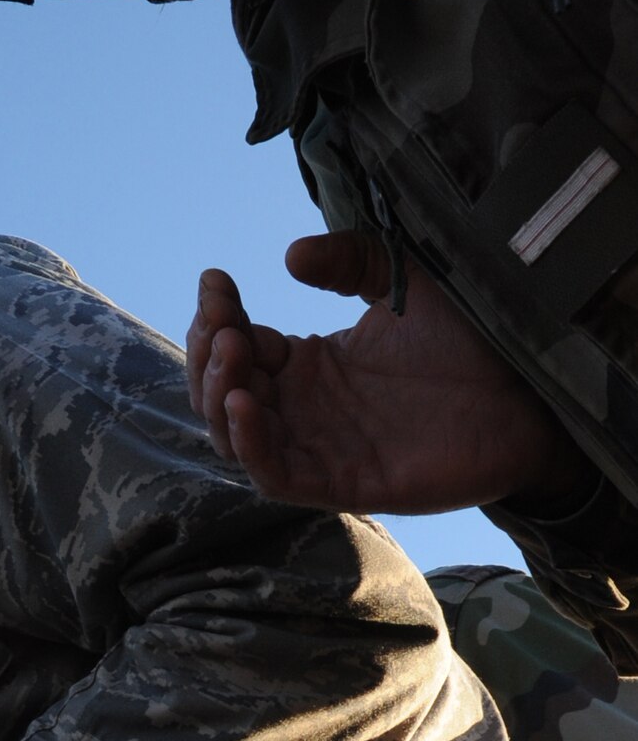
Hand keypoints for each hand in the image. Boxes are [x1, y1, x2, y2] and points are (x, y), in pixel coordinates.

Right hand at [186, 244, 588, 513]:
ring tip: (231, 355)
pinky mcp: (344, 484)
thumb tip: (291, 256)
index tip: (217, 280)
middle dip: (208, 354)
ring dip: (216, 397)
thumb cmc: (472, 340)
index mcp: (310, 364)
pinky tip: (243, 405)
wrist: (532, 394)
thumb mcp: (404, 279)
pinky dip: (249, 446)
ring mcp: (321, 448)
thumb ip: (351, 260)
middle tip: (225, 323)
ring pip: (234, 437)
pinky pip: (276, 477)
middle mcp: (305, 409)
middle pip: (220, 393)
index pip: (236, 345)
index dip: (216, 317)